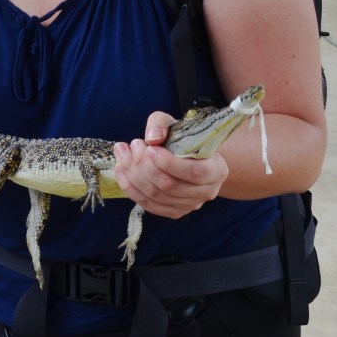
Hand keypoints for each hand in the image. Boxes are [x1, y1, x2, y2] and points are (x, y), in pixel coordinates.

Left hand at [113, 110, 228, 218]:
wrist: (190, 158)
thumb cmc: (184, 139)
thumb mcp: (175, 124)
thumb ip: (162, 124)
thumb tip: (152, 138)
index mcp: (216, 170)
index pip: (193, 172)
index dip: (168, 163)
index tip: (148, 148)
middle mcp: (206, 192)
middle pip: (170, 186)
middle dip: (144, 165)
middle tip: (132, 145)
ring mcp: (190, 206)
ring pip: (156, 196)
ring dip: (133, 174)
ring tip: (122, 153)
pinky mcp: (173, 212)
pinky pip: (148, 205)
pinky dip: (131, 188)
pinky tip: (121, 170)